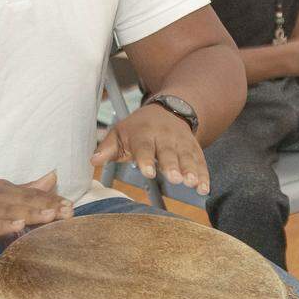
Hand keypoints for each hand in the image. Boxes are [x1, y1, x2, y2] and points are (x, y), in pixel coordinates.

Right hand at [0, 171, 71, 244]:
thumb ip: (28, 188)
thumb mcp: (1, 191)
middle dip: (48, 206)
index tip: (72, 206)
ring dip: (31, 212)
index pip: (34, 194)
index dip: (53, 200)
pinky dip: (4, 225)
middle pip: (26, 201)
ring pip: (11, 211)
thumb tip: (54, 177)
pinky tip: (17, 226)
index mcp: (7, 190)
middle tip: (69, 212)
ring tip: (51, 215)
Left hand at [90, 104, 209, 194]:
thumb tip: (93, 161)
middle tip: (175, 179)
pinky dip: (204, 175)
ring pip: (186, 156)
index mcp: (144, 133)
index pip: (144, 146)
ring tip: (192, 183)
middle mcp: (164, 137)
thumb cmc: (138, 127)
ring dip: (191, 170)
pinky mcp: (194, 148)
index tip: (147, 172)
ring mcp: (181, 142)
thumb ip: (108, 148)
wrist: (169, 109)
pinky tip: (204, 188)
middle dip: (172, 165)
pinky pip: (200, 161)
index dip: (146, 159)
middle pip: (168, 152)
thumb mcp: (120, 132)